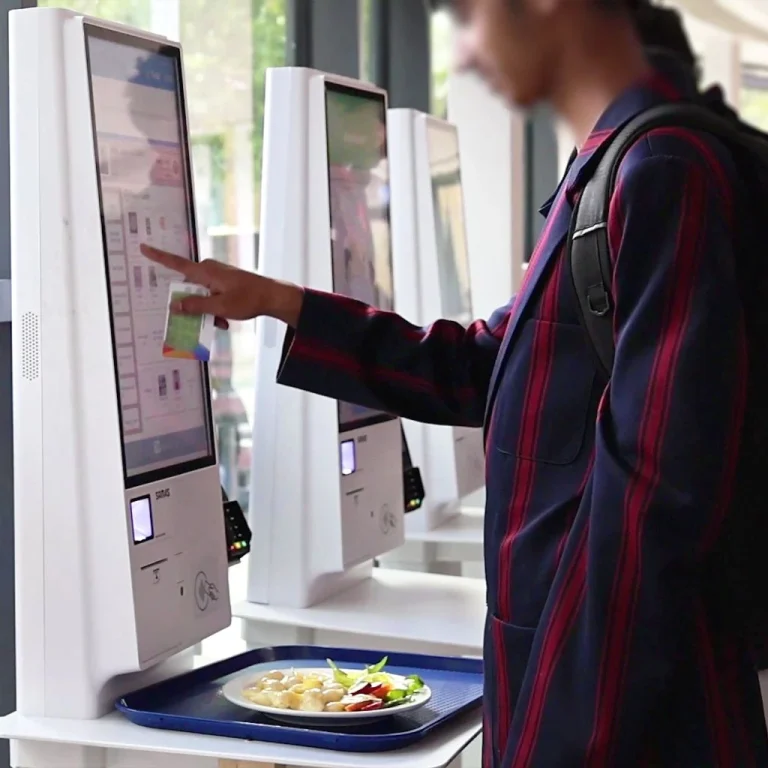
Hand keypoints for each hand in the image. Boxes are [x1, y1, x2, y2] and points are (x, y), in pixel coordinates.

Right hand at [140, 245, 304, 328]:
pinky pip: (212, 295)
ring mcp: (218, 275)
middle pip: (189, 288)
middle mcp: (209, 269)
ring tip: (222, 323)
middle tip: (208, 321)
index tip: (143, 247)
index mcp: (205, 271)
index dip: (159, 257)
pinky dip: (216, 307)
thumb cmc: (248, 299)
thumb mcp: (219, 306)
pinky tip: (226, 320)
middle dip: (194, 306)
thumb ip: (195, 306)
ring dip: (207, 310)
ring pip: (202, 295)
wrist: (273, 296)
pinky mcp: (225, 281)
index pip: (176, 263)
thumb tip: (174, 304)